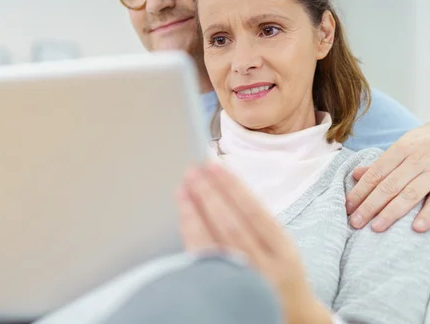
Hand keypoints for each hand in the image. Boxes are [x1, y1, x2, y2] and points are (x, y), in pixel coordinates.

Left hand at [177, 162, 331, 323]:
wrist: (290, 315)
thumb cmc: (280, 272)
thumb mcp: (281, 246)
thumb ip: (256, 221)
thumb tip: (221, 183)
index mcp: (283, 252)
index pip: (254, 212)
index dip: (232, 186)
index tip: (214, 165)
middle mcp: (263, 268)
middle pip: (230, 225)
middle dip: (209, 194)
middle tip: (193, 171)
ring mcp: (241, 281)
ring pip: (213, 241)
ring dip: (195, 210)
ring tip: (184, 186)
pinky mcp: (221, 290)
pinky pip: (201, 258)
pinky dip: (190, 233)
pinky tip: (184, 214)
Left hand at [346, 122, 429, 231]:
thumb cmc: (425, 143)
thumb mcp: (404, 145)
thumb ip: (382, 163)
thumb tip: (355, 175)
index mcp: (401, 149)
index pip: (376, 173)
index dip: (360, 191)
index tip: (347, 207)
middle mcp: (416, 159)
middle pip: (388, 185)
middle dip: (370, 205)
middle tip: (355, 222)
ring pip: (410, 193)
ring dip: (392, 212)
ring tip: (376, 227)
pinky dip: (427, 214)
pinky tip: (417, 227)